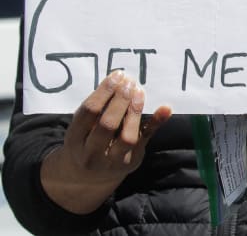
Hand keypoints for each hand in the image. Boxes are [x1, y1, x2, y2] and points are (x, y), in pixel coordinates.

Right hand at [41, 70, 171, 213]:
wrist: (88, 177)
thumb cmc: (87, 141)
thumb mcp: (81, 128)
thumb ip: (95, 109)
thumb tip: (119, 80)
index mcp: (74, 141)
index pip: (88, 113)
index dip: (103, 92)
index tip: (117, 76)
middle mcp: (91, 154)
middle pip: (107, 125)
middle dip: (120, 100)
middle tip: (129, 82)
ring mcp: (113, 161)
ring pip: (127, 137)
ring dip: (135, 111)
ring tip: (139, 91)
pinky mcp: (132, 160)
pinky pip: (145, 140)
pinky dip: (156, 123)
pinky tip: (165, 108)